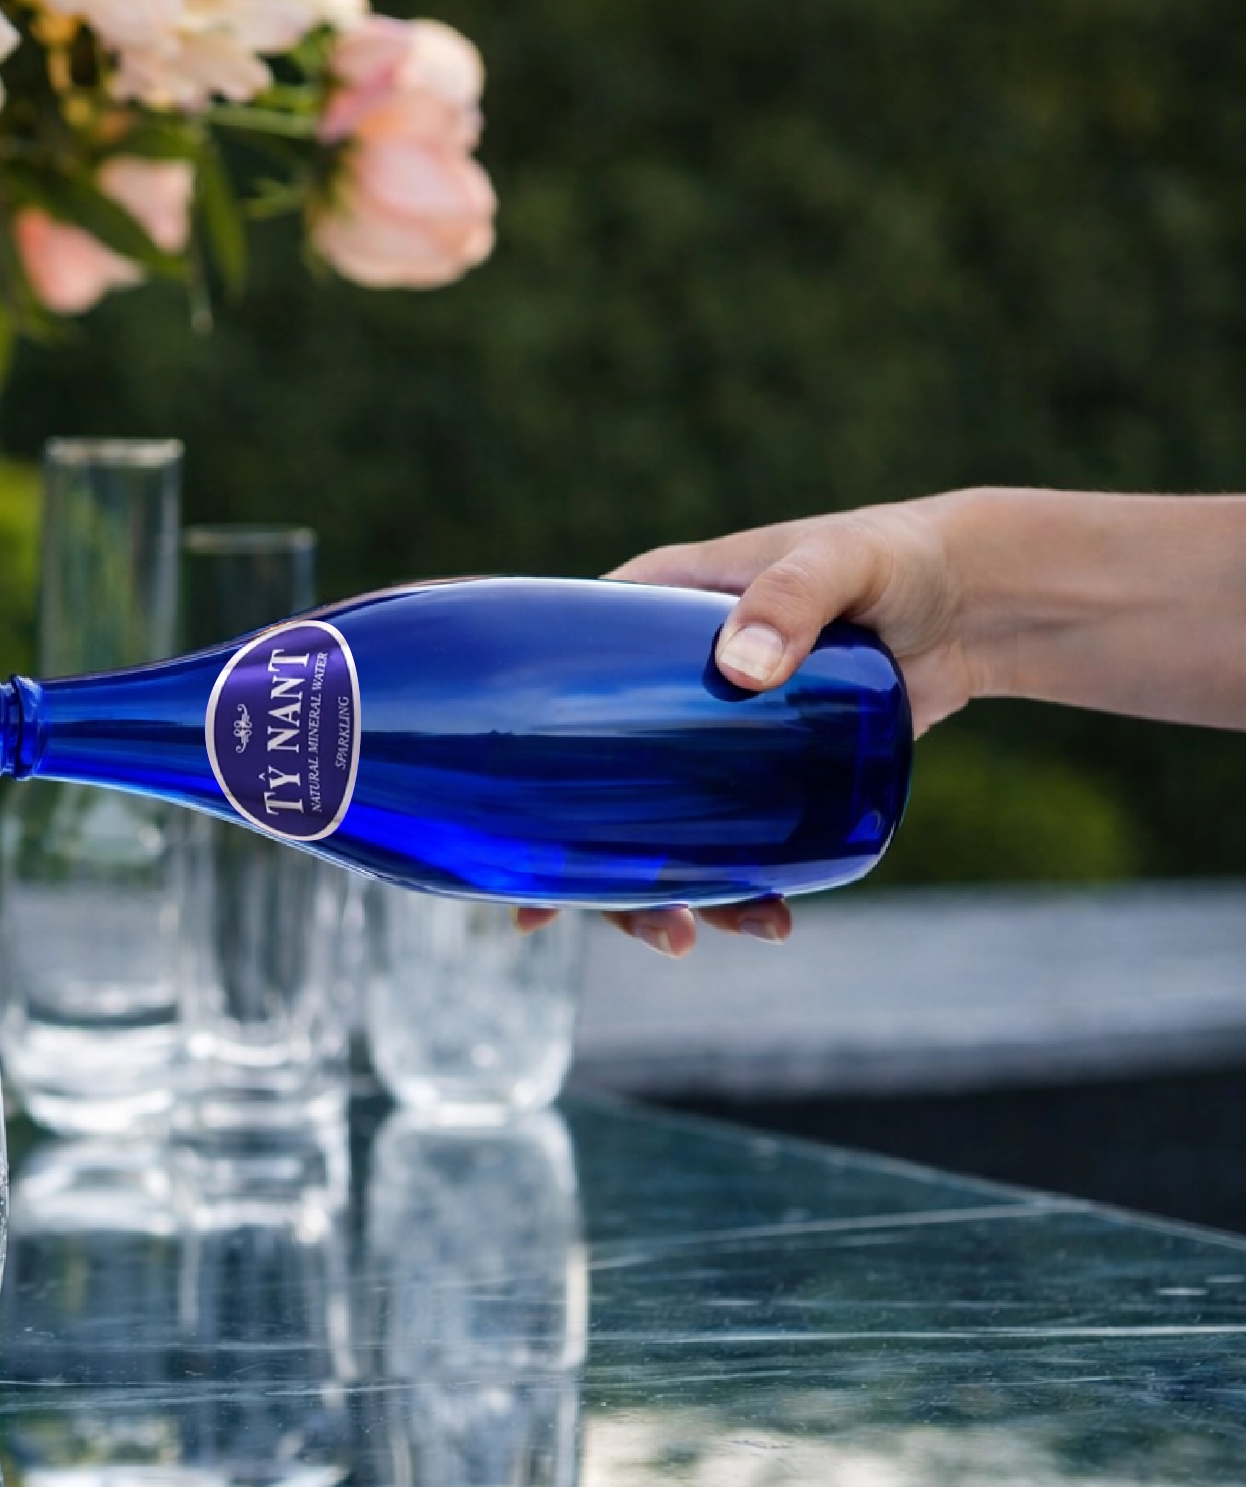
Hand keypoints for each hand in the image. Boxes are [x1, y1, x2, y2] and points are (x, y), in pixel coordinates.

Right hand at [524, 493, 972, 956]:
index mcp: (643, 615)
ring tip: (750, 931)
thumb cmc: (891, 556)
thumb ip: (788, 599)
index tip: (513, 854)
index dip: (519, 772)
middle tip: (665, 931)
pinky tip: (771, 917)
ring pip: (662, 824)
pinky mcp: (765, 767)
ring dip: (683, 893)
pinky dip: (740, 884)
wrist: (973, 598)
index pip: (551, 692)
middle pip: (599, 787)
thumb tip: (739, 669)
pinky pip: (729, 832)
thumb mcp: (835, 563)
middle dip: (614, 876)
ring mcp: (709, 733)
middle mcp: (660, 681)